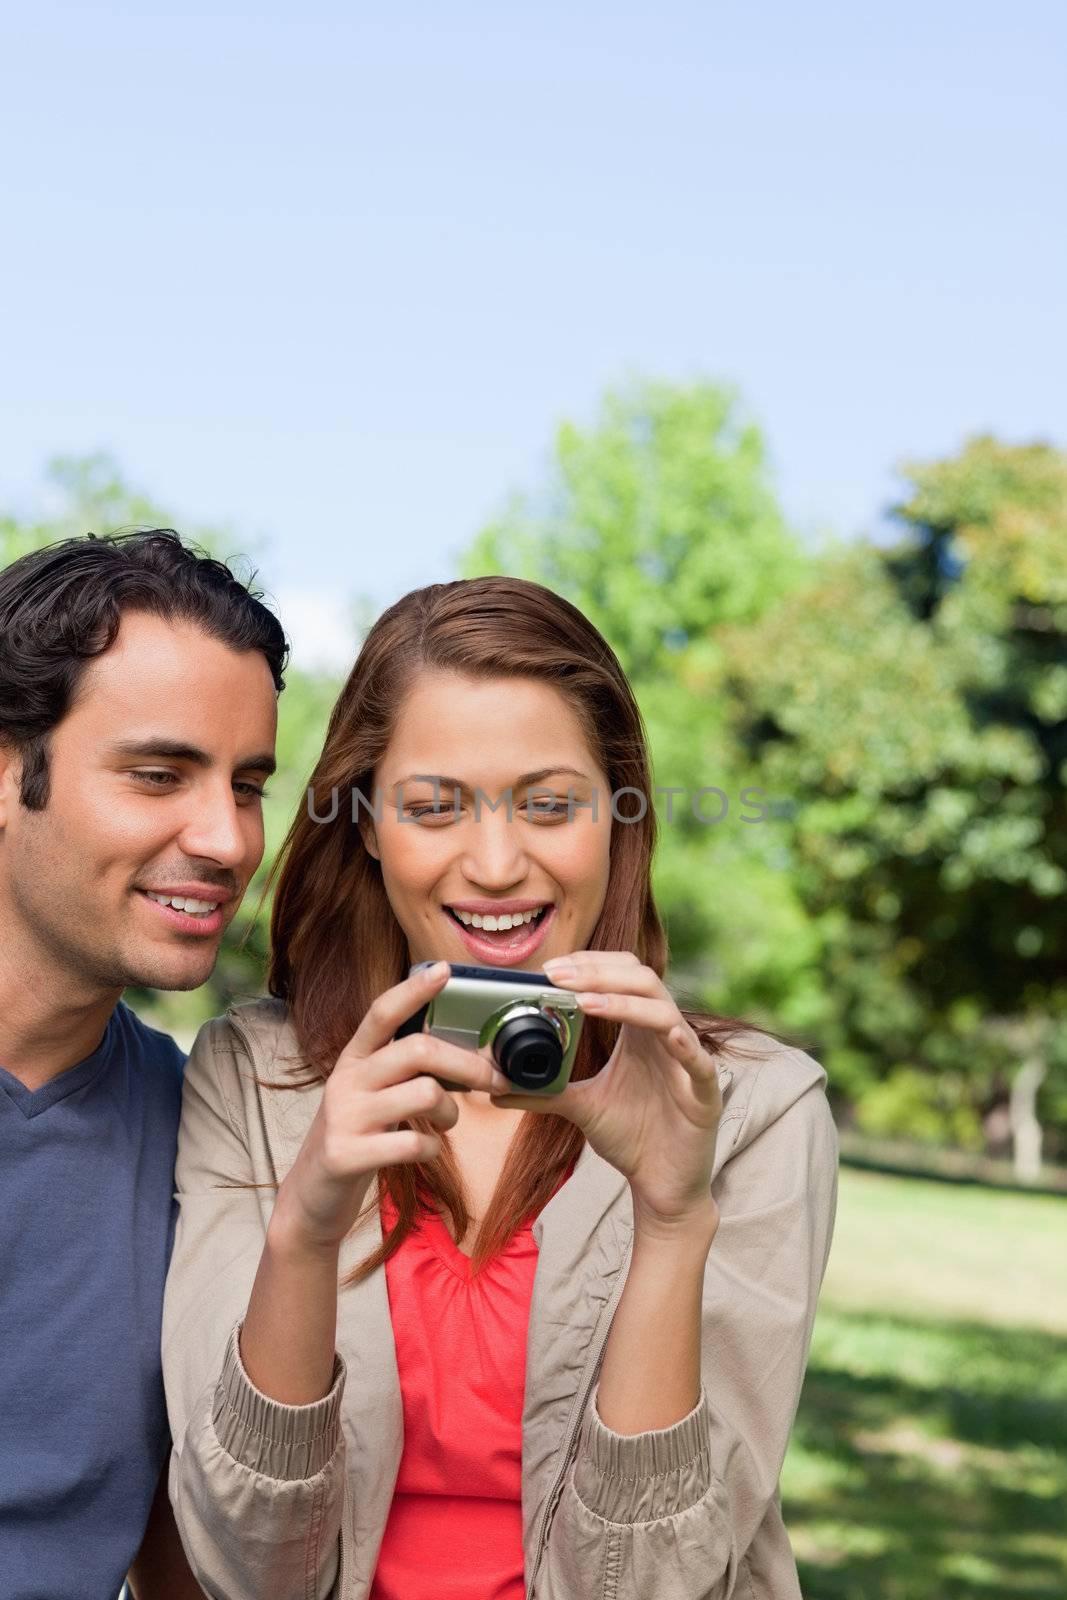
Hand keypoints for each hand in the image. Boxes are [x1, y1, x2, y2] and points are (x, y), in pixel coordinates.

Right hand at [271, 961, 498, 1253]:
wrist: (310, 1197)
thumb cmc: (356, 1138)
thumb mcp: (371, 1095)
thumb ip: (403, 1072)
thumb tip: (464, 1057)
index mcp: (353, 1059)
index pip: (382, 1012)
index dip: (413, 990)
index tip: (445, 971)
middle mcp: (346, 1080)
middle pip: (417, 1050)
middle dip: (466, 1063)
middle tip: (493, 1078)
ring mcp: (344, 1117)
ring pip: (423, 1094)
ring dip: (451, 1111)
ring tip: (448, 1122)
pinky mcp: (346, 1155)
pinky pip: (411, 1144)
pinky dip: (432, 1148)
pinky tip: (426, 1151)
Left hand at [488, 951, 722, 1231]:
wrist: (663, 1184)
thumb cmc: (632, 1137)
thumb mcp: (580, 1107)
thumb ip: (543, 1091)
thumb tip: (495, 1087)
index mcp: (639, 1031)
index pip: (621, 976)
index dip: (590, 965)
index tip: (550, 971)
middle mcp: (664, 1036)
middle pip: (642, 981)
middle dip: (600, 973)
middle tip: (558, 976)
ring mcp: (686, 1060)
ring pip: (665, 1012)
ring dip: (625, 1002)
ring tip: (585, 1001)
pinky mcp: (704, 1092)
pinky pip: (698, 1060)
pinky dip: (683, 1043)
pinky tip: (665, 1035)